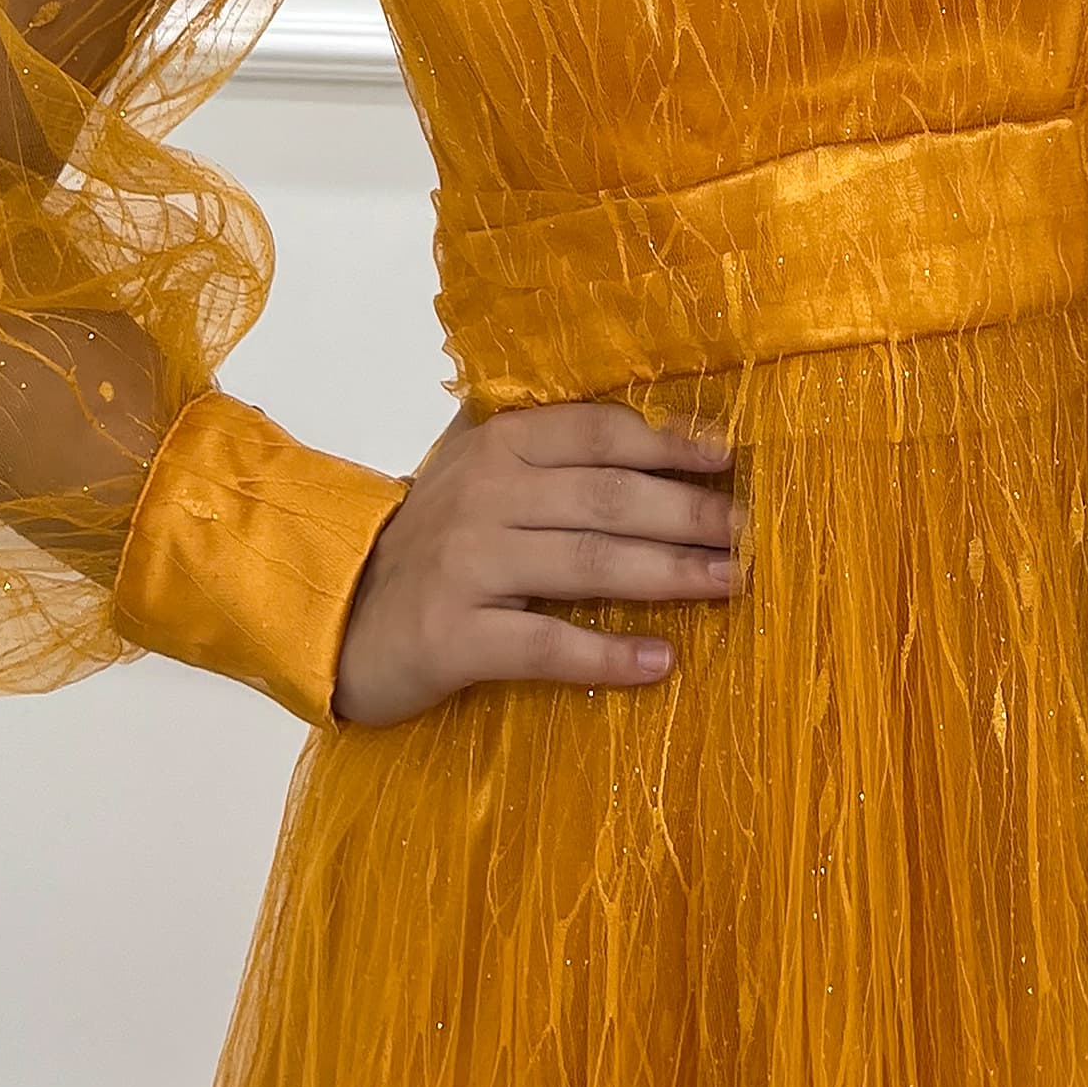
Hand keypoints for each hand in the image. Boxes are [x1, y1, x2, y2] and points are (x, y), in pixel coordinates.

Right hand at [331, 397, 739, 728]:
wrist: (333, 610)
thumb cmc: (427, 541)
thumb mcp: (475, 471)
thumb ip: (544, 443)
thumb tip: (653, 424)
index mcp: (498, 445)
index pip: (600, 434)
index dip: (670, 443)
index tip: (731, 458)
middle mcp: (487, 496)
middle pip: (610, 499)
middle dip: (691, 514)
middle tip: (754, 531)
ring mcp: (470, 566)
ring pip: (590, 564)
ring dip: (671, 574)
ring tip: (732, 583)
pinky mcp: (457, 636)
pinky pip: (546, 645)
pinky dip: (607, 654)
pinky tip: (661, 662)